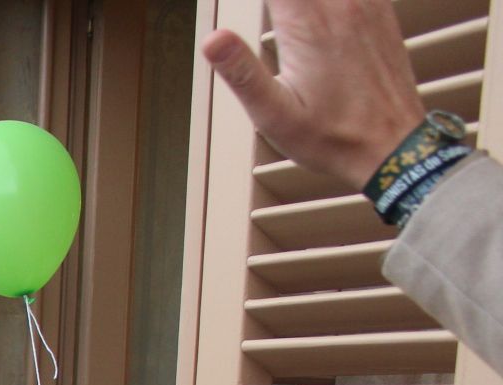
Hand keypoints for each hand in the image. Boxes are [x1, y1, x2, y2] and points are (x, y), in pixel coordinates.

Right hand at [201, 0, 423, 188]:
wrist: (394, 147)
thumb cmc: (333, 138)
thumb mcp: (274, 116)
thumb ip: (242, 73)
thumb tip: (212, 39)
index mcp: (309, 26)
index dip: (255, 1)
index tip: (237, 11)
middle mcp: (340, 6)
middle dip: (280, 3)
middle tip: (271, 19)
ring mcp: (365, 4)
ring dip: (301, 4)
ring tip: (284, 18)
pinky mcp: (380, 10)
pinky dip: (324, 4)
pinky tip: (316, 15)